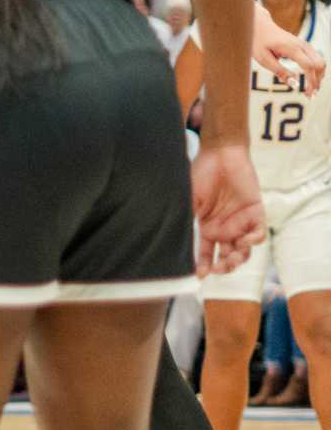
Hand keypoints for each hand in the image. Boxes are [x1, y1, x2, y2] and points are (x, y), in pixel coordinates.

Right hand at [192, 143, 265, 275]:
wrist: (221, 154)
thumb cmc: (200, 174)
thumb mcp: (188, 200)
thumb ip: (185, 220)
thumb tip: (171, 241)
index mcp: (206, 227)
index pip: (204, 252)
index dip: (202, 265)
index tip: (199, 275)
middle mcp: (224, 228)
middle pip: (226, 256)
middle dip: (225, 266)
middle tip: (221, 268)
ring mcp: (240, 222)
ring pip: (243, 250)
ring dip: (239, 258)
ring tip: (234, 257)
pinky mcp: (256, 213)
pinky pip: (258, 233)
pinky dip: (254, 241)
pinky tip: (246, 240)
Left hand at [253, 8, 324, 94]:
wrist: (259, 26)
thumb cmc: (259, 42)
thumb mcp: (264, 59)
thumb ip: (279, 71)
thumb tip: (295, 84)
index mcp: (292, 48)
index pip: (309, 66)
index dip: (311, 81)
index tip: (308, 94)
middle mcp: (302, 45)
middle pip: (319, 64)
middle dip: (318, 81)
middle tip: (311, 96)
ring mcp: (305, 45)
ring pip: (321, 62)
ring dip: (319, 77)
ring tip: (311, 90)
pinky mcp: (304, 46)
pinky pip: (316, 59)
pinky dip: (316, 71)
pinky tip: (311, 80)